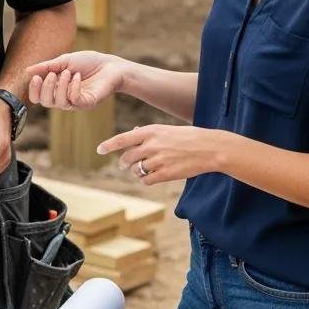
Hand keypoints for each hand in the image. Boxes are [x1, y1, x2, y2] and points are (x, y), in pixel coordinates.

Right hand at [26, 51, 128, 110]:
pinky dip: (73, 87)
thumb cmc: (89, 62)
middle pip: (45, 102)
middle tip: (53, 73)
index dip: (33, 90)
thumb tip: (27, 70)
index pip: (38, 98)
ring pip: (58, 103)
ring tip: (68, 72)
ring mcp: (76, 102)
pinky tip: (78, 77)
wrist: (111, 65)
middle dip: (46, 87)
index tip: (35, 77)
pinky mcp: (88, 103)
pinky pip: (74, 100)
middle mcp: (64, 98)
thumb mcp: (64, 61)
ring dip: (60, 86)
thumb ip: (47, 67)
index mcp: (56, 89)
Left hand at [96, 124, 232, 184]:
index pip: (122, 139)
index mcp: (151, 131)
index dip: (108, 145)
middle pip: (127, 158)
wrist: (210, 148)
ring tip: (142, 170)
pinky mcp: (166, 174)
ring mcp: (158, 160)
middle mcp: (151, 145)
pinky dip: (145, 179)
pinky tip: (151, 176)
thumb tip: (133, 132)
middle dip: (123, 163)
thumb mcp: (167, 129)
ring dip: (135, 172)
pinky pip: (146, 180)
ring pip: (135, 170)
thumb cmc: (188, 137)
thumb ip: (149, 133)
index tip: (99, 149)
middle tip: (124, 165)